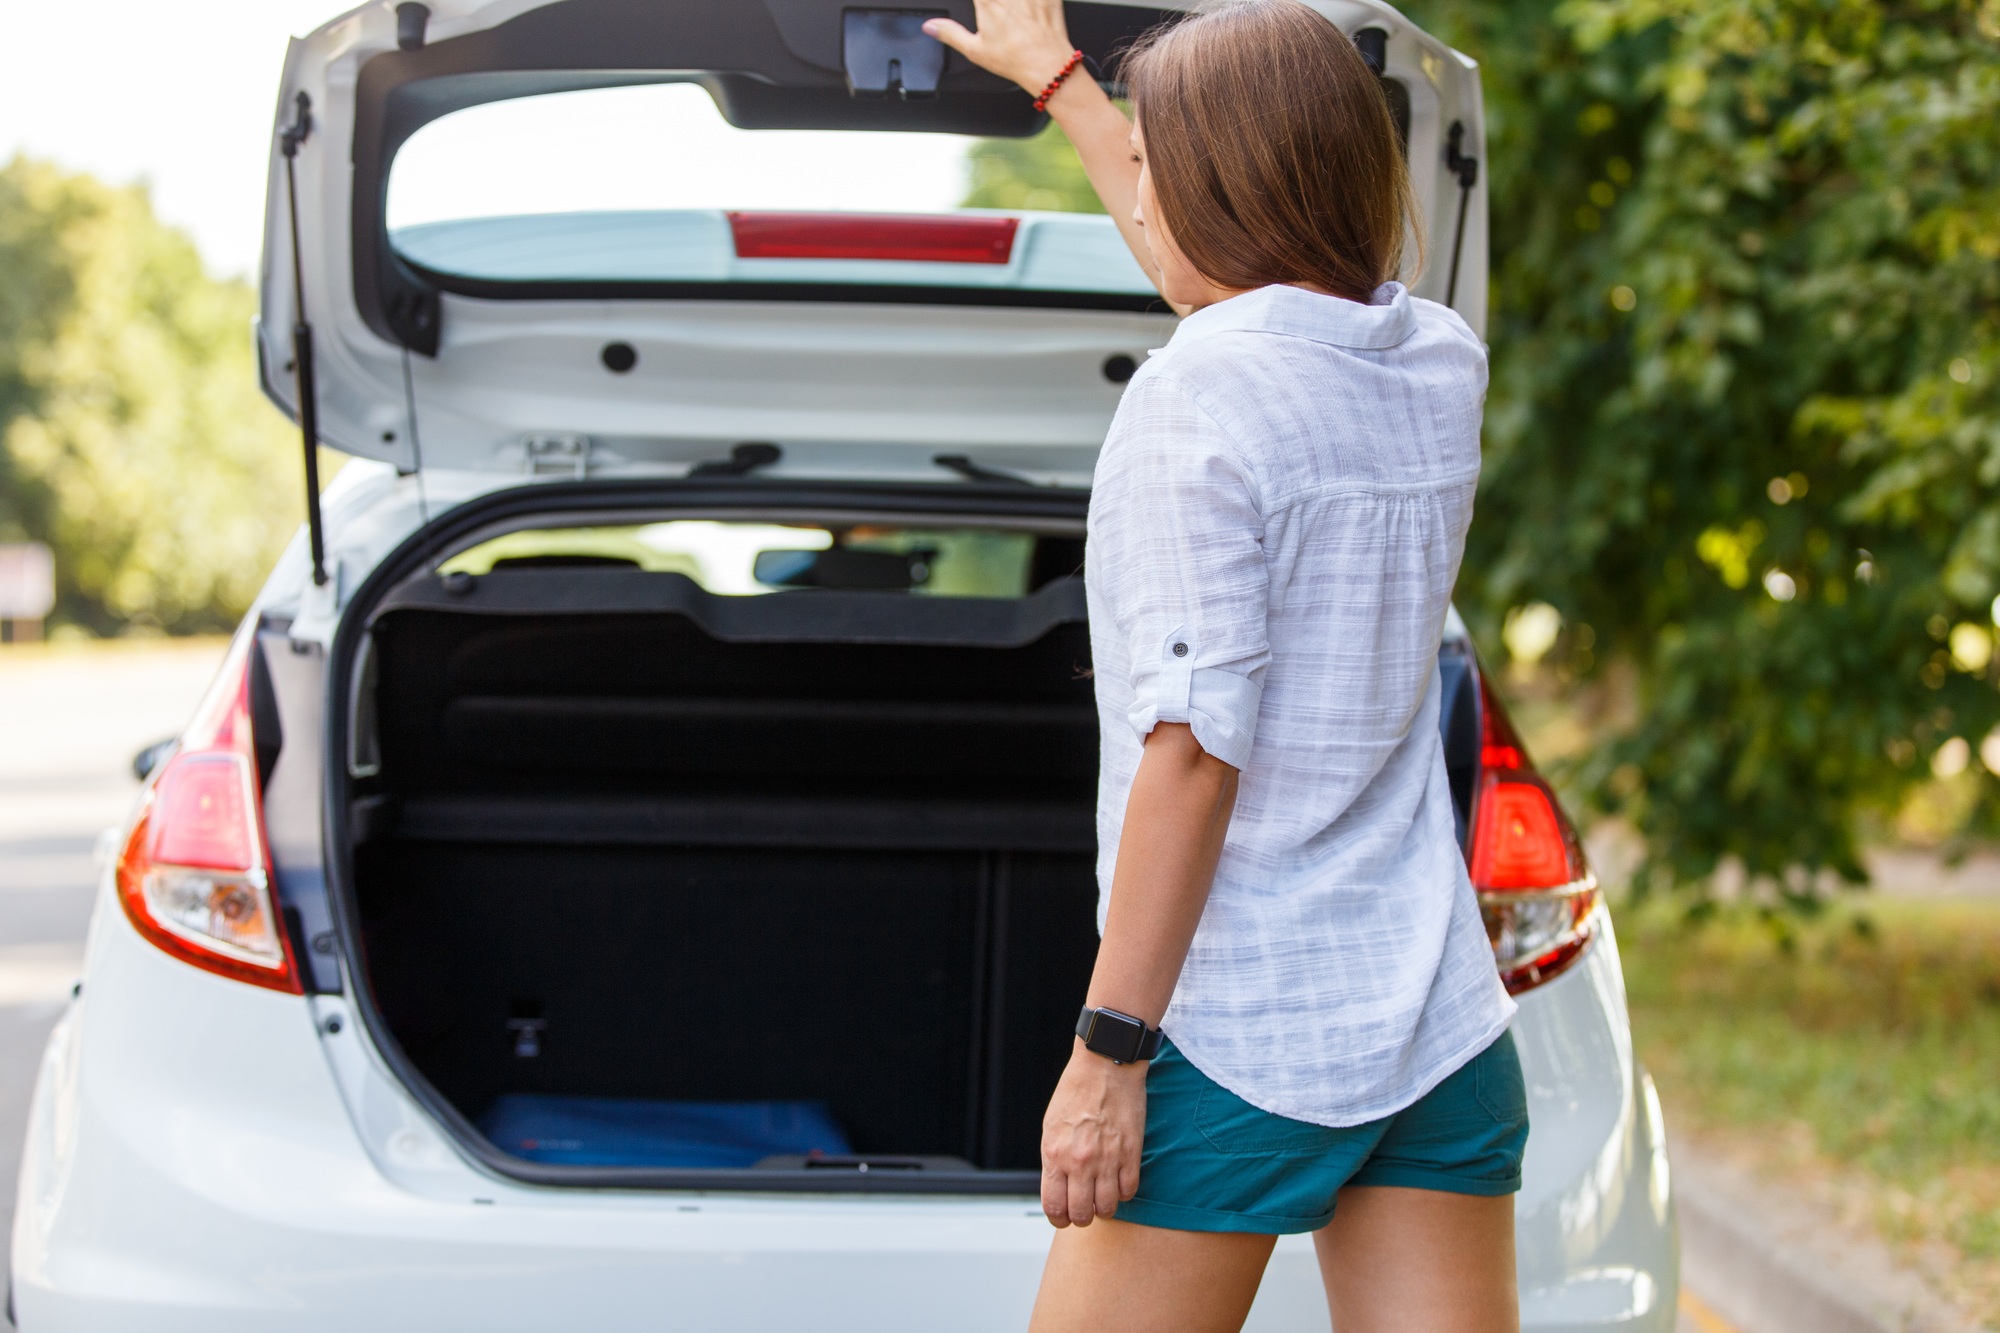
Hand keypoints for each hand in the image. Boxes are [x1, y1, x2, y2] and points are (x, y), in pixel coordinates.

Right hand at [922, 0, 1077, 95]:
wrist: (1047, 64)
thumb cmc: (1014, 59)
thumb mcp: (975, 50)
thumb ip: (950, 34)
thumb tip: (930, 26)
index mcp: (986, 1)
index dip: (975, 1)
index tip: (980, 7)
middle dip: (991, 3)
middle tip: (993, 11)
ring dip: (1011, 1)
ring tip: (1010, 11)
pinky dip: (1034, 1)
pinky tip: (1026, 8)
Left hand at [1040, 1039, 1147, 1226]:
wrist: (1106, 1065)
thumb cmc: (1076, 1091)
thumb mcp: (1051, 1126)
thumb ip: (1054, 1159)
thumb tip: (1058, 1185)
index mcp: (1055, 1154)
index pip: (1054, 1206)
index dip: (1058, 1218)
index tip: (1063, 1217)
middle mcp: (1080, 1162)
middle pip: (1081, 1214)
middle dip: (1081, 1218)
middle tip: (1085, 1210)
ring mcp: (1108, 1159)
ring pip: (1108, 1208)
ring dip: (1104, 1209)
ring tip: (1103, 1198)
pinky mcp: (1131, 1153)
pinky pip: (1130, 1191)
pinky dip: (1124, 1193)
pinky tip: (1119, 1181)